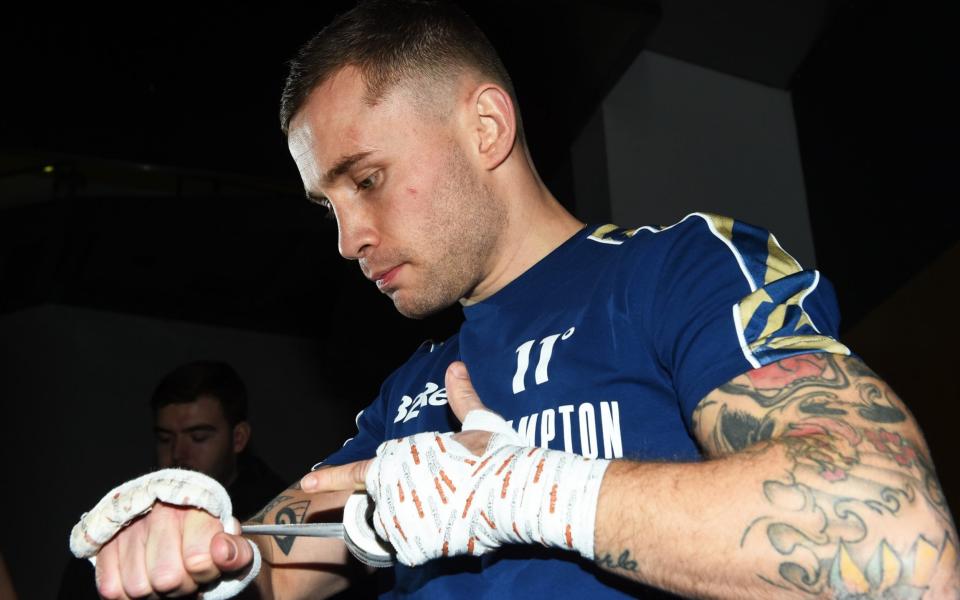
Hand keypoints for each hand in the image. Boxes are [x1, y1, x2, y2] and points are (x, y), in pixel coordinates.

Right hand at [94, 504, 253, 598]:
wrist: (175, 504)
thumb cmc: (204, 529)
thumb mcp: (229, 536)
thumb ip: (237, 550)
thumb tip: (223, 554)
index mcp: (194, 509)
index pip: (198, 560)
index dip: (206, 572)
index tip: (210, 565)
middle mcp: (158, 515)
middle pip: (167, 580)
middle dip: (182, 586)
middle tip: (187, 575)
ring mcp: (128, 530)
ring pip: (139, 589)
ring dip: (155, 592)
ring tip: (165, 575)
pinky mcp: (104, 546)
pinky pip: (112, 590)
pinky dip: (129, 593)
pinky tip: (143, 578)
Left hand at [303, 361, 607, 565]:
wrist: (516, 495)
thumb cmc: (497, 456)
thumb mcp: (480, 422)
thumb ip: (462, 398)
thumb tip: (456, 367)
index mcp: (405, 458)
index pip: (360, 471)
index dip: (331, 478)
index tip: (307, 484)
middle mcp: (396, 489)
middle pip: (385, 501)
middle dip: (404, 498)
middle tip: (440, 493)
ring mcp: (404, 519)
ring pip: (397, 525)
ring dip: (414, 519)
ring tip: (450, 507)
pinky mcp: (416, 545)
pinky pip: (412, 546)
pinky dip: (426, 539)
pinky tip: (451, 526)